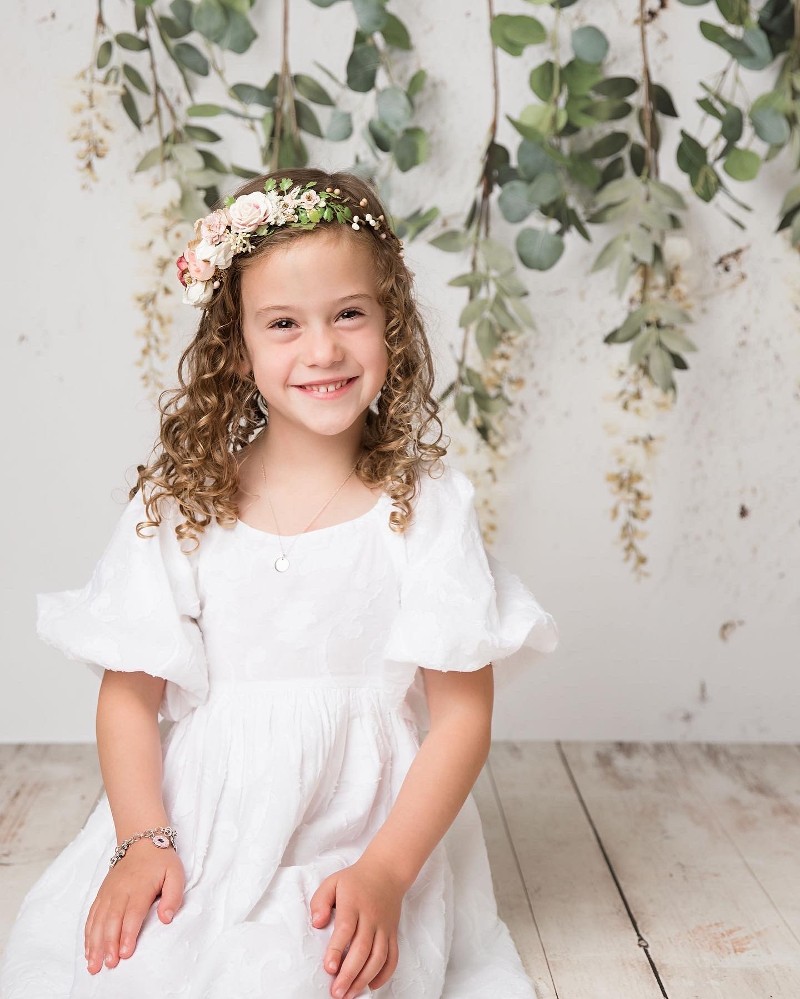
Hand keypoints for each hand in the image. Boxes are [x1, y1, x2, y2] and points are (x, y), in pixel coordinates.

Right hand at [84, 839, 184, 973]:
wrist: (141, 841)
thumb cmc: (160, 861)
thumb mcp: (175, 874)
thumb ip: (173, 896)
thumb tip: (166, 918)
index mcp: (140, 888)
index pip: (132, 914)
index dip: (128, 934)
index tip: (125, 953)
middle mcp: (121, 891)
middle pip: (112, 920)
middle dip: (109, 944)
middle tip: (108, 964)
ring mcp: (109, 893)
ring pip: (99, 921)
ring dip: (95, 944)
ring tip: (94, 964)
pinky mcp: (102, 895)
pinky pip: (92, 916)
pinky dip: (89, 934)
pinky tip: (89, 950)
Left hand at [309, 856, 405, 998]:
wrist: (386, 871)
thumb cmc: (355, 880)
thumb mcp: (333, 882)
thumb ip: (320, 901)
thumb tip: (317, 923)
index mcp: (354, 903)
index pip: (346, 929)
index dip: (338, 950)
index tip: (329, 968)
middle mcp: (371, 917)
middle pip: (363, 949)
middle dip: (349, 973)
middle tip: (336, 992)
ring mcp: (384, 927)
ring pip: (379, 957)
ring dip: (365, 978)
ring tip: (350, 994)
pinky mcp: (392, 933)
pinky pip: (393, 957)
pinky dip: (385, 974)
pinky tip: (372, 985)